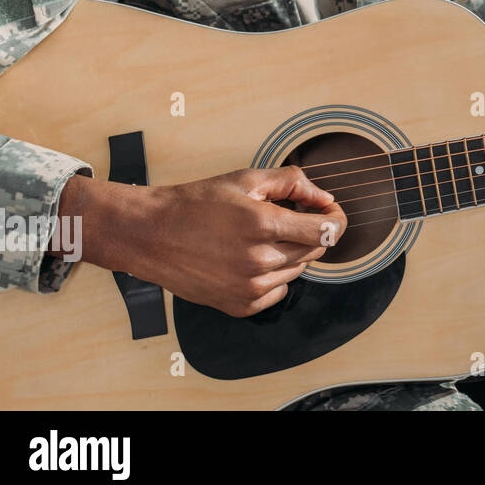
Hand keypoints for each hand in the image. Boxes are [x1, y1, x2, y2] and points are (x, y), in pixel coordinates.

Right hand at [64, 167, 346, 317]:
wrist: (149, 234)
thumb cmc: (196, 203)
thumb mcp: (246, 179)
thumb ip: (293, 183)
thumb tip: (326, 199)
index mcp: (263, 225)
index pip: (326, 231)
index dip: (335, 219)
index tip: (329, 213)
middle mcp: (259, 261)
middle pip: (314, 250)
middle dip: (308, 232)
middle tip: (284, 218)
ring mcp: (249, 287)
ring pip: (297, 270)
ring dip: (289, 253)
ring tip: (257, 237)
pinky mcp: (238, 305)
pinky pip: (278, 292)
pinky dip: (273, 276)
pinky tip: (249, 259)